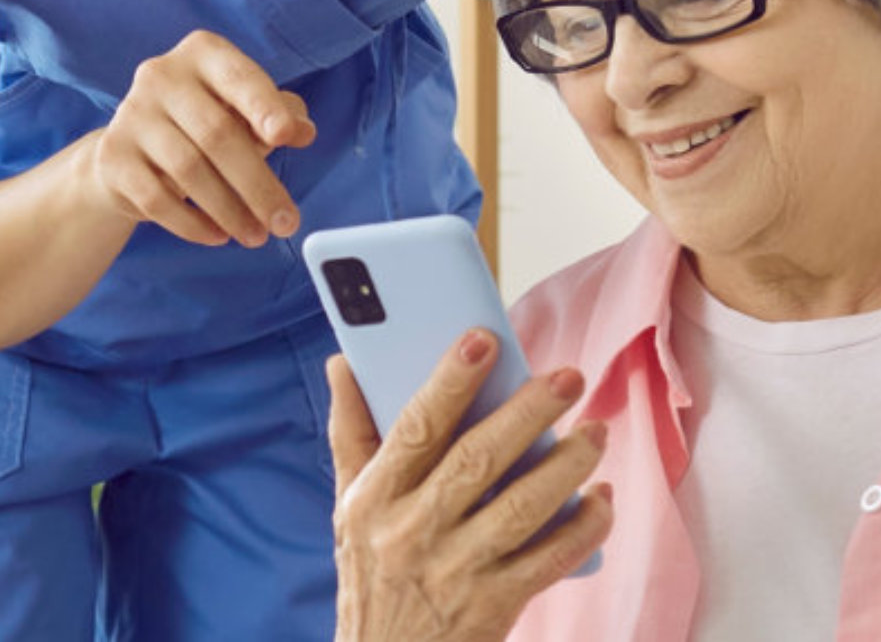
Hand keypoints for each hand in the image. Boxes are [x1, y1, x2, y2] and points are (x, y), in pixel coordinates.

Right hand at [89, 29, 314, 246]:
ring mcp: (131, 114)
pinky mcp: (113, 156)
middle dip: (258, 185)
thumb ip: (279, 115)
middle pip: (217, 134)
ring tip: (256, 235)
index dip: (264, 106)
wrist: (133, 147)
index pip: (239, 77)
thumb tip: (303, 130)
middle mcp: (161, 75)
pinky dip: (193, 224)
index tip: (286, 136)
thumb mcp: (244, 109)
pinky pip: (157, 199)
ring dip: (230, 211)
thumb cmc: (204, 121)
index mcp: (202, 53)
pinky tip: (218, 235)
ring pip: (189, 171)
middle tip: (285, 222)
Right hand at [328, 331, 612, 641]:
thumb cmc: (369, 572)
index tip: (482, 340)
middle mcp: (414, 531)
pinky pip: (549, 561)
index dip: (449, 382)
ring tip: (595, 429)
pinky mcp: (495, 605)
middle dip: (527, 414)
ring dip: (566, 465)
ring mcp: (457, 571)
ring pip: (521, 508)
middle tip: (568, 377)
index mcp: (376, 496)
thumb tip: (343, 360)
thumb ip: (351, 429)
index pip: (415, 427)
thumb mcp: (347, 502)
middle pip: (478, 461)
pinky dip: (582, 528)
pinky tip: (602, 497)